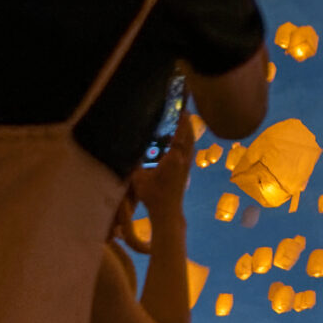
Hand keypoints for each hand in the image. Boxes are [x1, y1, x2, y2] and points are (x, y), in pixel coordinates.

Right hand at [133, 104, 195, 222]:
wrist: (167, 212)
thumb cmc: (152, 195)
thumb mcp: (139, 178)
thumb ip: (136, 163)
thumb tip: (131, 150)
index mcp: (174, 158)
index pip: (180, 136)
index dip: (182, 122)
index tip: (182, 110)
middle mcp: (184, 160)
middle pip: (189, 137)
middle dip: (188, 124)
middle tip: (185, 111)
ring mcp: (187, 166)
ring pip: (191, 144)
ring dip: (189, 133)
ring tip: (184, 123)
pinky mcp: (187, 171)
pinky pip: (189, 151)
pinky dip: (187, 142)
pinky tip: (181, 142)